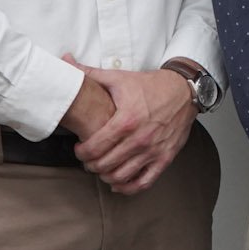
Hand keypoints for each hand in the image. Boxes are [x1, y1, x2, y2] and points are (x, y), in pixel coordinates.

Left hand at [67, 55, 196, 194]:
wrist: (184, 91)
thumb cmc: (151, 86)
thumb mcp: (119, 78)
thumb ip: (89, 73)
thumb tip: (64, 61)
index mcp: (126, 120)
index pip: (94, 147)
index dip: (81, 152)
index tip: (80, 148)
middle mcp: (140, 138)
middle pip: (104, 165)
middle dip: (90, 165)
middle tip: (88, 159)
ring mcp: (153, 150)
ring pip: (121, 176)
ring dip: (106, 176)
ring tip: (101, 168)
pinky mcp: (165, 158)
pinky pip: (144, 182)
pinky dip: (128, 187)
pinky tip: (119, 183)